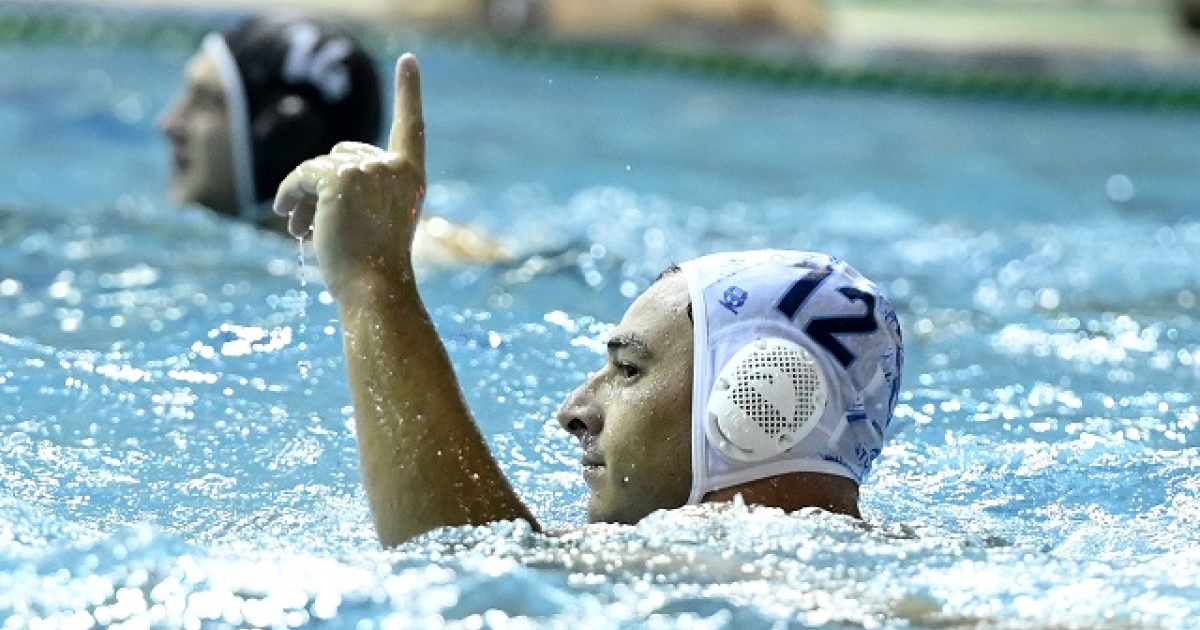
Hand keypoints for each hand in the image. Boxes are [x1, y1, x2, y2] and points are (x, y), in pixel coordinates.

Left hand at [273, 54, 425, 298]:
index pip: (411, 127)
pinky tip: (286, 216)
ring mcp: (369, 169)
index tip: (409, 61)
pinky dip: (288, 194)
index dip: (410, 92)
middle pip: (344, 153)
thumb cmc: (371, 267)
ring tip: (299, 229)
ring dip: (303, 196)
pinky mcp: (341, 177)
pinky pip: (302, 175)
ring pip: (319, 167)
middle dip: (323, 183)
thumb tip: (305, 186)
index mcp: (412, 178)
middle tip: (307, 222)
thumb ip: (357, 192)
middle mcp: (394, 167)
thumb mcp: (373, 222)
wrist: (374, 290)